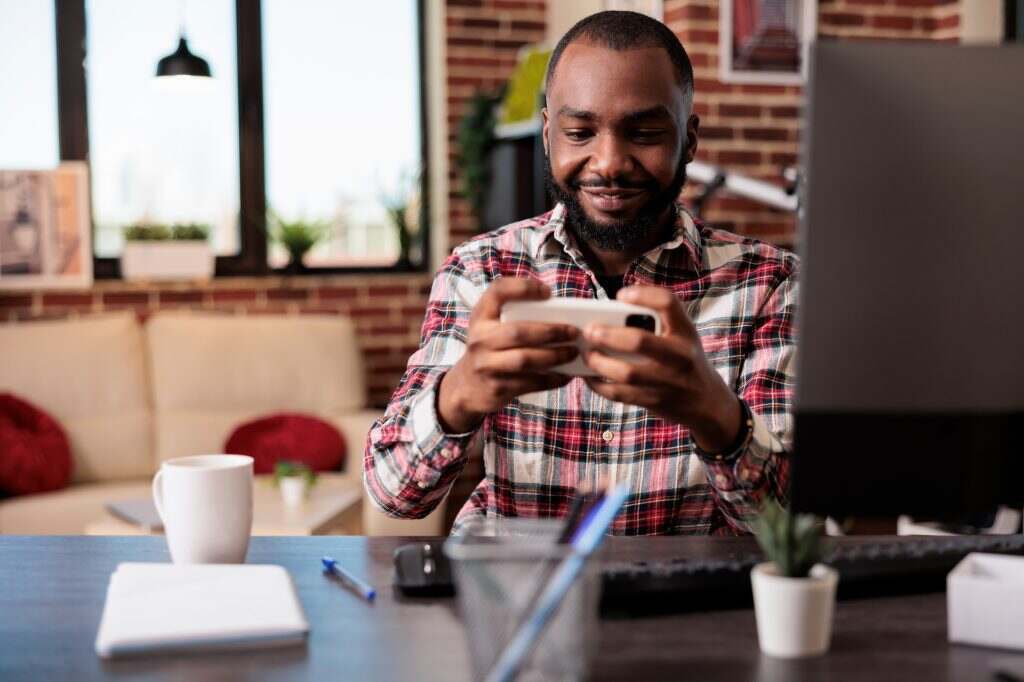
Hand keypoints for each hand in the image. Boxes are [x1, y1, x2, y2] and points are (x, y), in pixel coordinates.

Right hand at [437, 278, 579, 432]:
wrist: (466, 387)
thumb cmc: (489, 349)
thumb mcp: (490, 327)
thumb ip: (512, 315)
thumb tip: (558, 309)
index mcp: (480, 317)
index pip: (498, 291)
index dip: (523, 287)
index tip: (548, 292)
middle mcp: (480, 339)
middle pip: (518, 332)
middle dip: (551, 331)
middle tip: (573, 331)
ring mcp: (486, 365)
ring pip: (525, 359)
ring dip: (555, 356)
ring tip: (572, 352)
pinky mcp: (497, 388)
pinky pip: (530, 383)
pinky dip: (552, 379)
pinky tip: (565, 375)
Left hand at [581, 285, 740, 451]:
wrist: (708, 402)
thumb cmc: (686, 361)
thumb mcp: (683, 336)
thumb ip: (658, 322)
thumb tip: (611, 311)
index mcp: (686, 332)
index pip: (669, 303)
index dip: (643, 295)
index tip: (621, 295)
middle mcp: (680, 355)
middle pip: (639, 341)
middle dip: (608, 335)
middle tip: (589, 331)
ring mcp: (668, 381)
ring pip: (627, 373)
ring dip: (599, 362)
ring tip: (587, 353)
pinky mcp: (655, 401)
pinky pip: (620, 394)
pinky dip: (599, 385)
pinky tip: (589, 376)